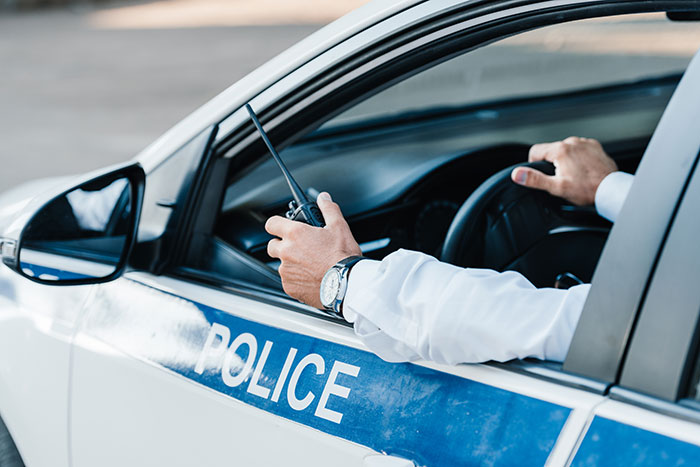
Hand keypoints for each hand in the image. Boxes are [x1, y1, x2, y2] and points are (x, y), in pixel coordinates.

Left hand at [265, 192, 361, 307]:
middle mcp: (286, 252)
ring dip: (291, 263)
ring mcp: (286, 271)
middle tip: (300, 247)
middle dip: (283, 245)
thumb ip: (328, 209)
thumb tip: (323, 198)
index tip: (283, 227)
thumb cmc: (342, 257)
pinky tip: (311, 277)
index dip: (277, 224)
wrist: (346, 284)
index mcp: (295, 234)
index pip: (271, 223)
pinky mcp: (289, 287)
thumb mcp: (339, 227)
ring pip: (281, 264)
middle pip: (273, 245)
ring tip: (310, 264)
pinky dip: (296, 279)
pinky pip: (288, 280)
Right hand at [511, 136, 617, 205]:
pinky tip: (582, 170)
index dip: (534, 164)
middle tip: (561, 178)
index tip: (543, 174)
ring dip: (565, 159)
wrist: (611, 190)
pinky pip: (579, 149)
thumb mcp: (556, 188)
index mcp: (560, 150)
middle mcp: (572, 142)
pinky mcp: (594, 146)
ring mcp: (584, 143)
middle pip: (550, 150)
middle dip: (551, 163)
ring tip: (573, 175)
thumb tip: (517, 174)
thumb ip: (534, 179)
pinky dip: (578, 158)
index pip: (535, 151)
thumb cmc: (587, 190)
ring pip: (565, 149)